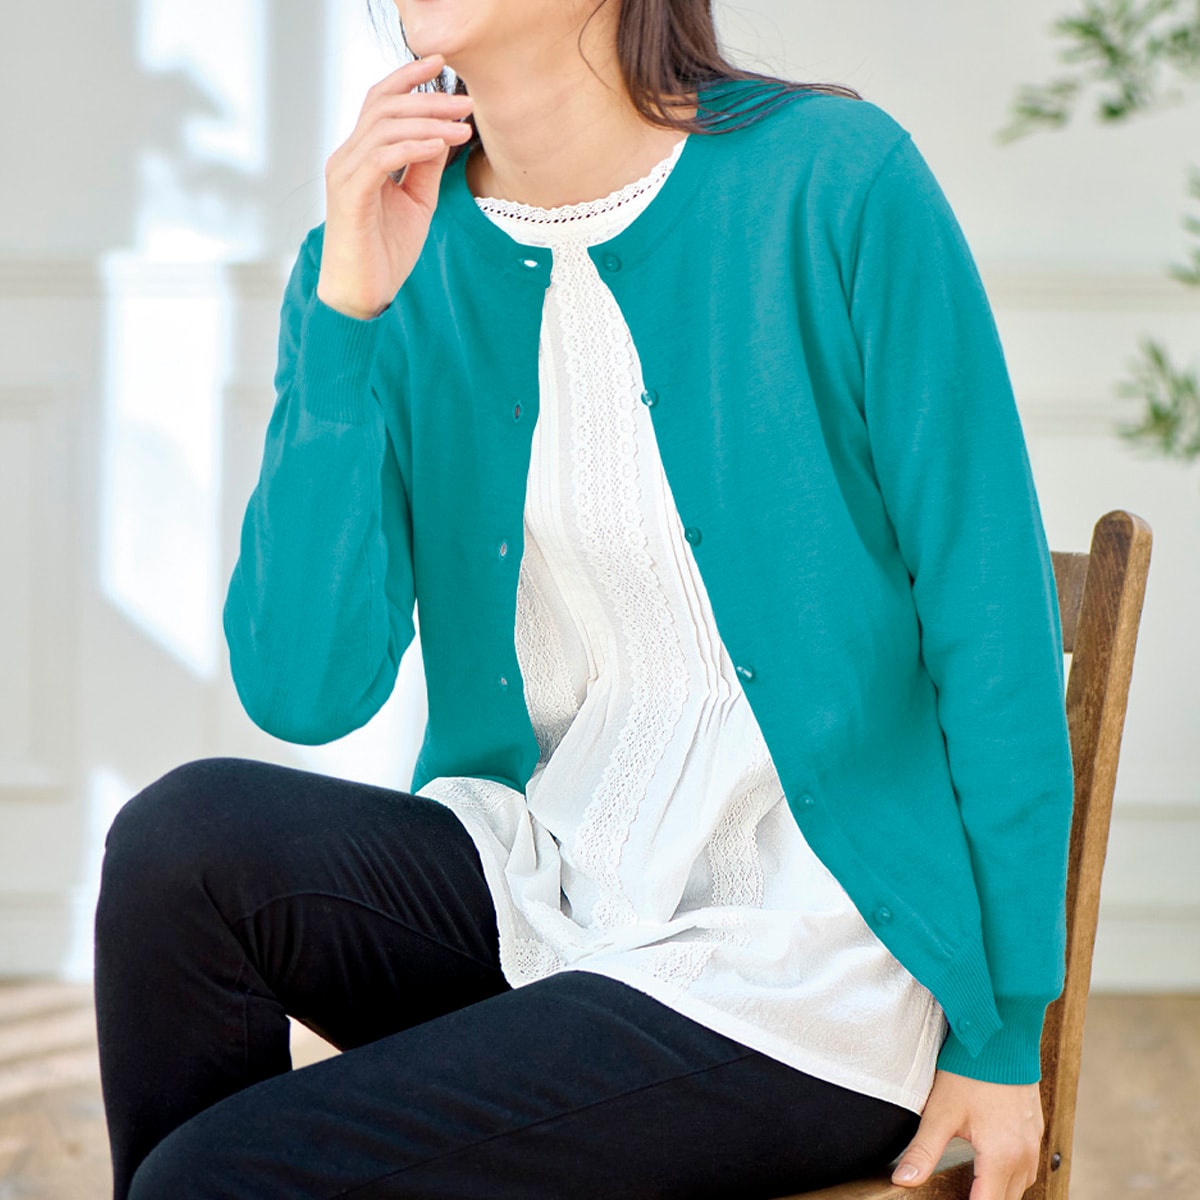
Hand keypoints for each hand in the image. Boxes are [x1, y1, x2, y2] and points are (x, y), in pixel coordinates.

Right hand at [318, 52, 474, 319]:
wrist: (363, 294)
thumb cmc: (385, 252)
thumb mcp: (417, 203)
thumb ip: (426, 167)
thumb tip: (445, 132)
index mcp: (361, 156)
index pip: (380, 102)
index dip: (408, 79)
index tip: (442, 66)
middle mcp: (347, 157)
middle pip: (384, 106)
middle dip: (427, 99)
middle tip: (465, 103)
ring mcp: (345, 173)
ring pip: (384, 127)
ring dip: (428, 122)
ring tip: (462, 125)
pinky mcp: (350, 195)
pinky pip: (381, 158)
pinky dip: (412, 147)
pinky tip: (439, 145)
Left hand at [891, 1069, 1042, 1199]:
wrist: (1000, 1034)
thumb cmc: (969, 1070)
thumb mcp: (940, 1111)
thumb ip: (923, 1151)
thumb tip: (903, 1181)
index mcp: (1002, 1156)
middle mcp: (1024, 1154)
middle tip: (956, 1194)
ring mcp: (1033, 1142)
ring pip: (1020, 1186)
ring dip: (999, 1191)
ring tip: (972, 1188)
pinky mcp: (1034, 1129)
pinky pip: (1028, 1166)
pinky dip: (1010, 1175)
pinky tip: (991, 1167)